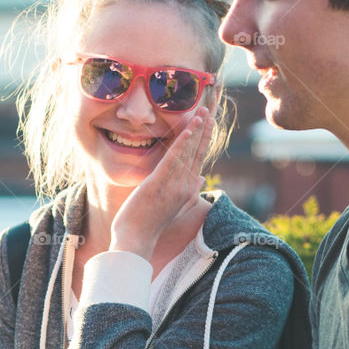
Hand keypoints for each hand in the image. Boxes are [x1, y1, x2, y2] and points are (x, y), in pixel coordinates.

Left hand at [109, 99, 216, 258]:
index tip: (210, 121)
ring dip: (197, 130)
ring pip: (188, 152)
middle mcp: (185, 187)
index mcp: (188, 190)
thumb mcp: (175, 207)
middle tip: (212, 107)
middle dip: (206, 128)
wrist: (136, 240)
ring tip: (203, 111)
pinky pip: (173, 159)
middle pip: (198, 151)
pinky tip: (189, 129)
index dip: (205, 138)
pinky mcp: (159, 184)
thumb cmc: (150, 224)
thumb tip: (202, 179)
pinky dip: (182, 143)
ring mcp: (173, 186)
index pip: (199, 158)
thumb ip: (190, 193)